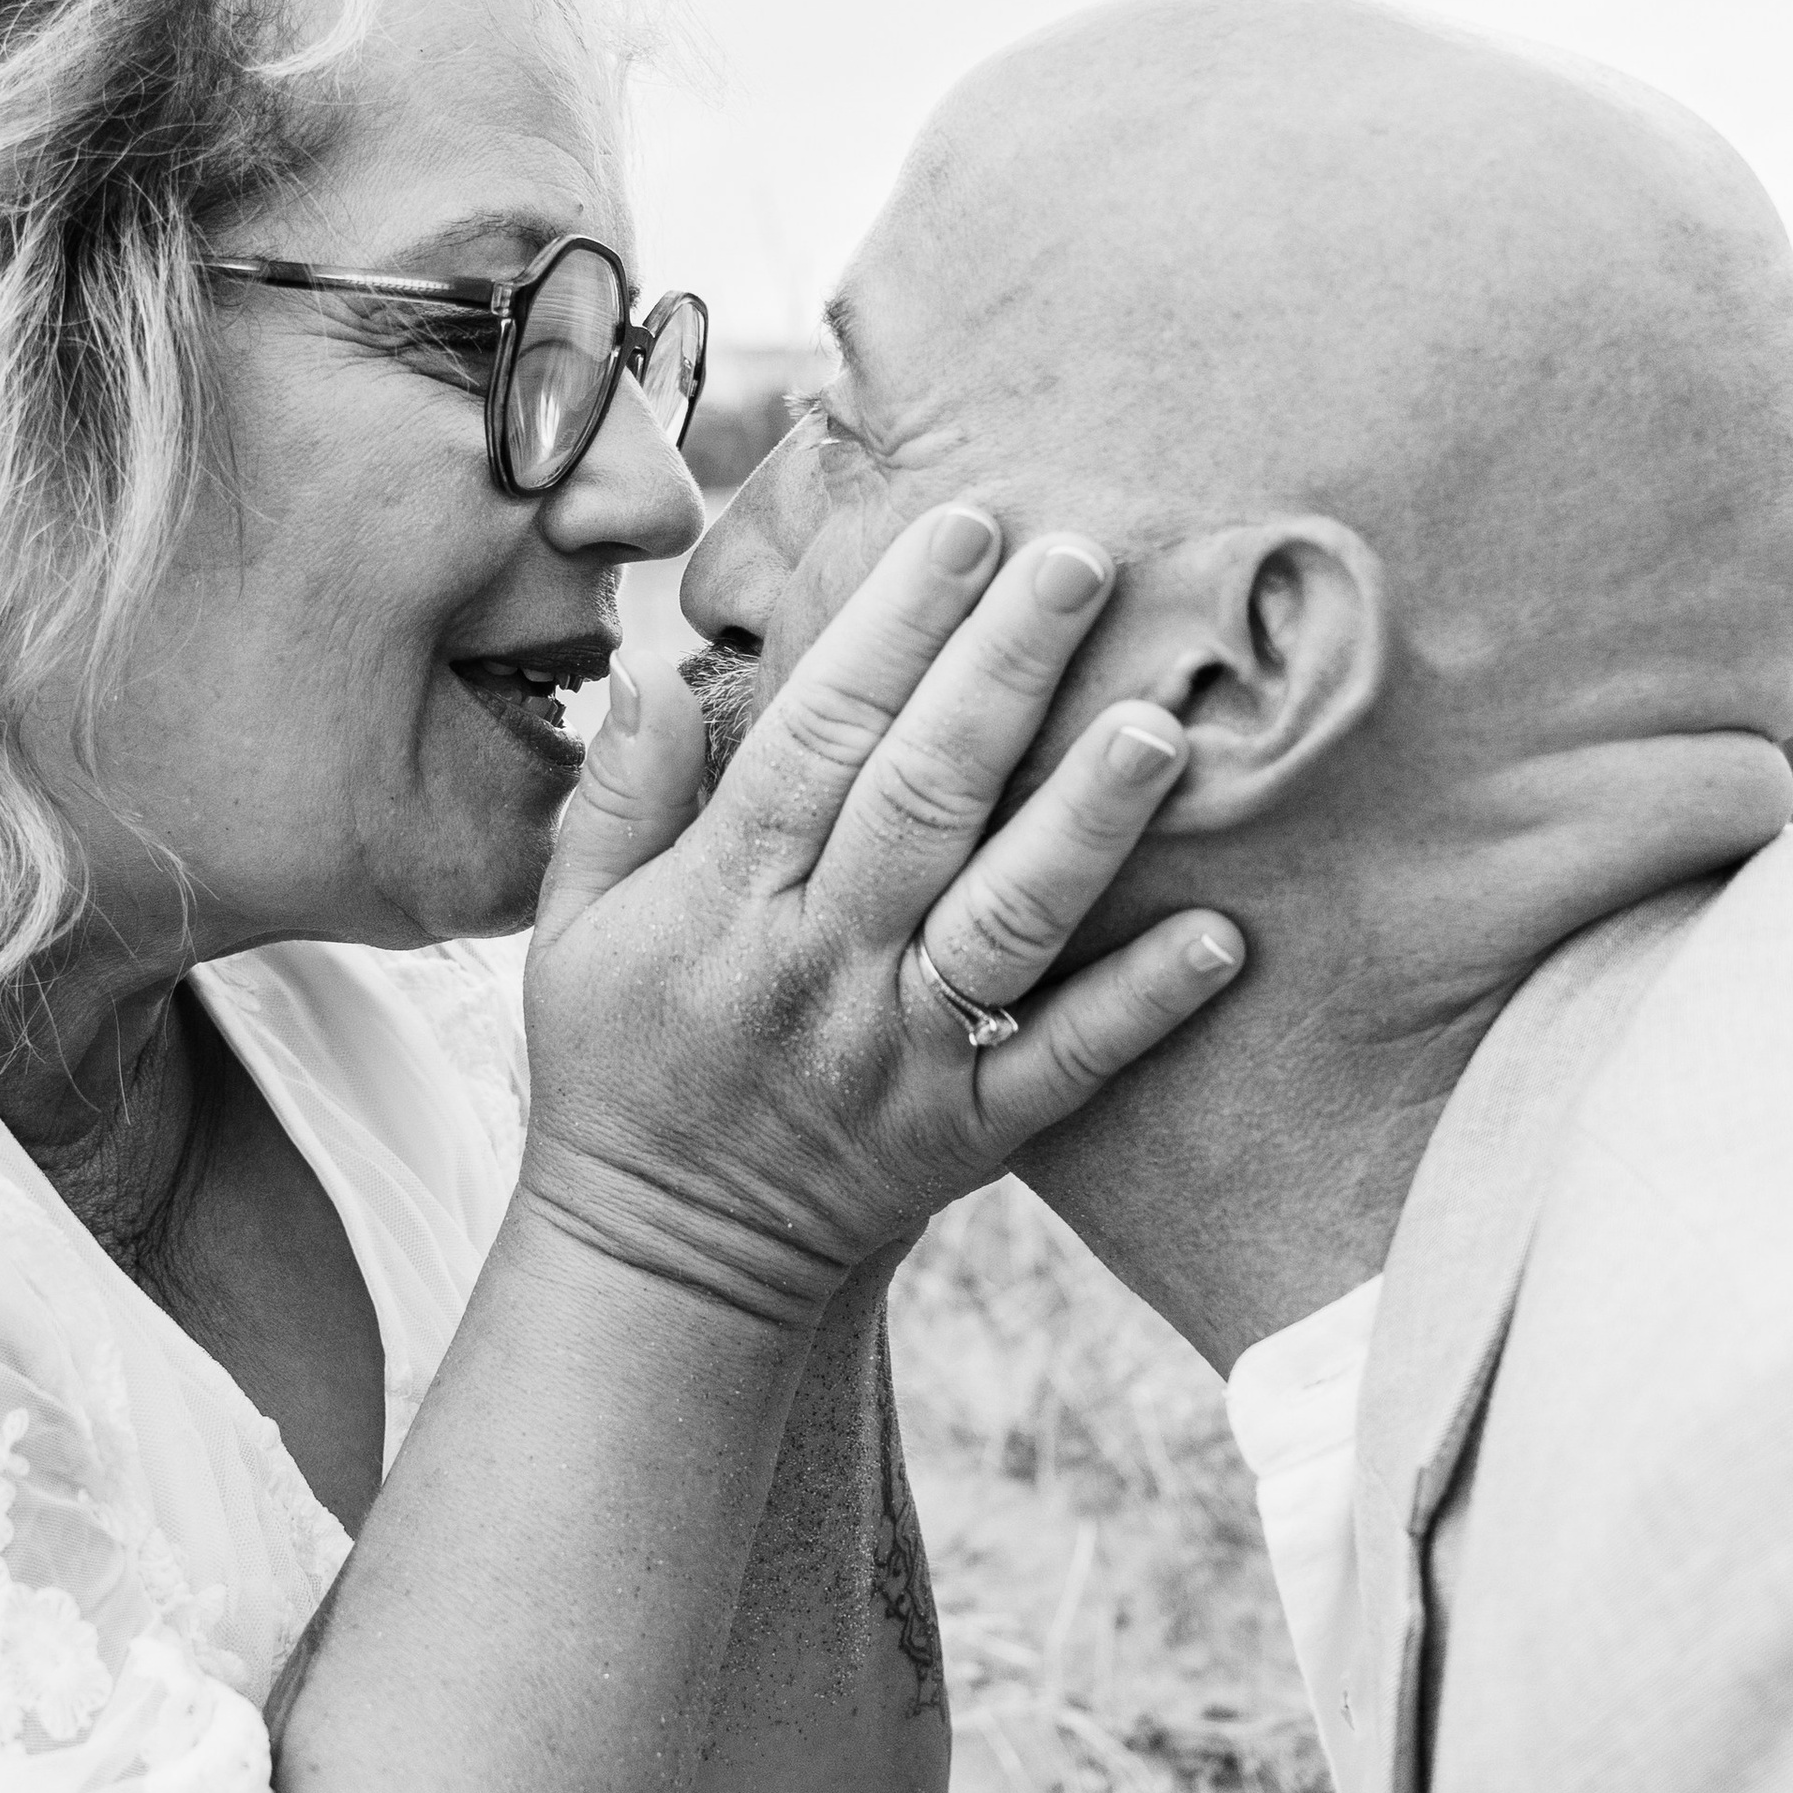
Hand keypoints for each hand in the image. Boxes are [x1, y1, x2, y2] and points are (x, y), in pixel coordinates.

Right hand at [520, 504, 1242, 1319]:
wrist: (664, 1266)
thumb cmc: (620, 1067)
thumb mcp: (568, 927)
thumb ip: (616, 796)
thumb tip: (656, 665)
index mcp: (725, 898)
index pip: (815, 737)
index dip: (890, 626)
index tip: (963, 526)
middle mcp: (820, 963)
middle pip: (923, 798)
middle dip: (1003, 672)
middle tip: (1085, 559)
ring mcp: (902, 1052)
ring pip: (1004, 919)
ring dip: (1085, 821)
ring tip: (1161, 725)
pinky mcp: (969, 1134)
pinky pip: (1065, 1067)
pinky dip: (1143, 1006)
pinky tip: (1224, 934)